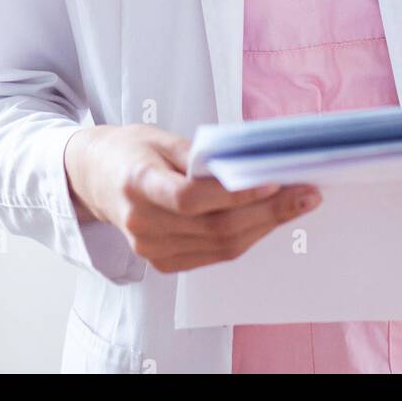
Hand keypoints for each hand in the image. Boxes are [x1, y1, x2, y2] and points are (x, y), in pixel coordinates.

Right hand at [65, 124, 320, 272]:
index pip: (190, 198)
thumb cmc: (130, 151)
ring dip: (266, 225)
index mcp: (137, 183)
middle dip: (269, 211)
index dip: (234, 194)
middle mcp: (142, 223)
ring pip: (221, 246)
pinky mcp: (163, 263)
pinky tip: (269, 217)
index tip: (273, 180)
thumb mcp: (160, 137)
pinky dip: (246, 236)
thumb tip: (248, 163)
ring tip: (298, 203)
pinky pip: (214, 254)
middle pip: (215, 227)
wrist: (94, 179)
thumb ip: (200, 155)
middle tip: (307, 193)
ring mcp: (151, 249)